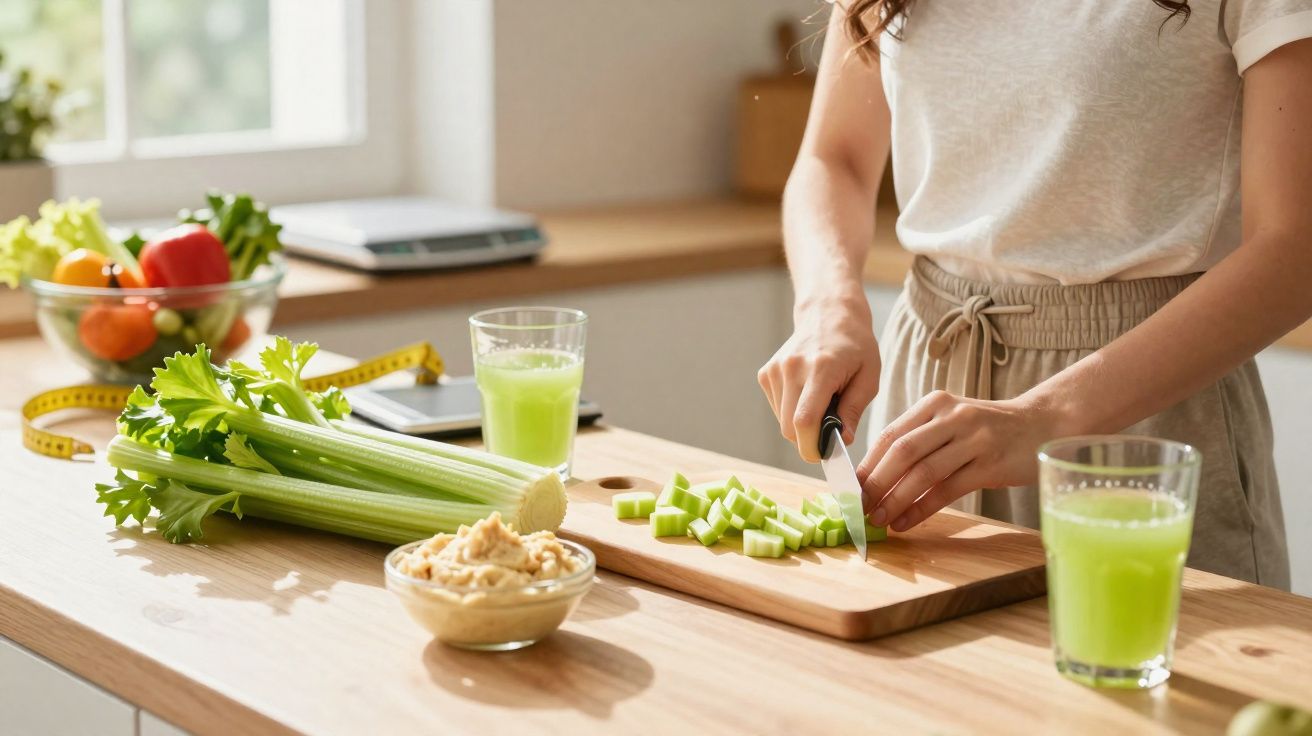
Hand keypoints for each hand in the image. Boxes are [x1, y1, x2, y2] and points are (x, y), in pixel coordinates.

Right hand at [758, 296, 880, 462]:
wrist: (828, 314)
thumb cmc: (855, 346)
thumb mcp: (869, 377)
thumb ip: (854, 410)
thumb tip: (842, 441)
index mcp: (821, 368)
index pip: (805, 420)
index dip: (811, 446)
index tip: (824, 455)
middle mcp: (792, 368)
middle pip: (789, 427)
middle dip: (808, 441)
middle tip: (828, 435)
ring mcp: (775, 370)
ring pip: (781, 421)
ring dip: (800, 426)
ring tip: (821, 405)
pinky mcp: (766, 373)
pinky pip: (776, 409)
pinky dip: (791, 412)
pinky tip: (807, 395)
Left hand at [856, 390, 1071, 530]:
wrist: (1041, 424)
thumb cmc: (987, 429)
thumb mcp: (951, 421)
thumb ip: (918, 440)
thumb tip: (874, 477)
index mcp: (935, 404)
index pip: (890, 435)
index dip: (866, 464)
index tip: (849, 489)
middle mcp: (952, 417)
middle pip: (902, 452)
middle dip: (876, 484)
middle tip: (859, 508)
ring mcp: (973, 439)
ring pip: (923, 473)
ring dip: (896, 500)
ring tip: (878, 519)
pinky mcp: (990, 463)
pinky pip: (948, 490)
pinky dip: (922, 509)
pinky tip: (906, 523)